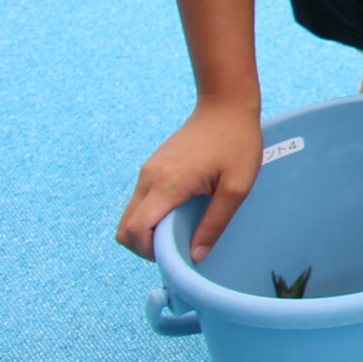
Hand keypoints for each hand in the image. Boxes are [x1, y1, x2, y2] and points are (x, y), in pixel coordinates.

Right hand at [117, 100, 260, 262]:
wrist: (225, 105)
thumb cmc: (237, 143)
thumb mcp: (237, 187)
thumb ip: (215, 223)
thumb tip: (196, 255)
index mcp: (167, 184)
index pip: (136, 230)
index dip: (148, 252)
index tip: (174, 256)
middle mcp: (149, 178)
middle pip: (124, 228)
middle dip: (144, 247)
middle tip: (176, 248)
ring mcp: (147, 171)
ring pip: (130, 215)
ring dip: (147, 231)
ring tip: (180, 231)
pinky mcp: (152, 167)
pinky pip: (141, 201)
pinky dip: (151, 215)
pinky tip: (179, 212)